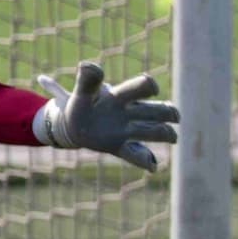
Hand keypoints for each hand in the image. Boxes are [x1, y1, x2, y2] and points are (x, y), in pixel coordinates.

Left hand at [34, 61, 180, 171]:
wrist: (70, 123)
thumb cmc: (78, 104)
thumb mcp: (76, 93)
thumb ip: (81, 82)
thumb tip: (63, 71)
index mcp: (120, 96)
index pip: (140, 87)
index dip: (148, 86)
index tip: (152, 89)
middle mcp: (130, 112)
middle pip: (157, 110)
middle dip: (167, 112)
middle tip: (174, 118)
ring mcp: (128, 130)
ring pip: (154, 131)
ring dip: (164, 134)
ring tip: (171, 137)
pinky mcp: (120, 146)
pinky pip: (137, 154)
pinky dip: (146, 161)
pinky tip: (152, 167)